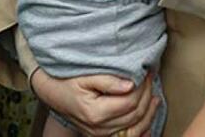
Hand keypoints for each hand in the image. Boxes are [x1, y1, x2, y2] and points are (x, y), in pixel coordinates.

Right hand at [31, 69, 158, 136]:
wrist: (50, 93)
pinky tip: (149, 113)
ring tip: (154, 94)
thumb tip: (131, 85)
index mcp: (95, 112)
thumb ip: (107, 81)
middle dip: (147, 96)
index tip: (146, 73)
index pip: (130, 102)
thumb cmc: (65, 82)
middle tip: (150, 79)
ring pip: (136, 127)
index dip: (142, 88)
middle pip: (135, 115)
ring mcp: (101, 134)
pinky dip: (142, 125)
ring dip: (149, 111)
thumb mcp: (84, 77)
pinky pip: (129, 134)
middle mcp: (99, 128)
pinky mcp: (102, 135)